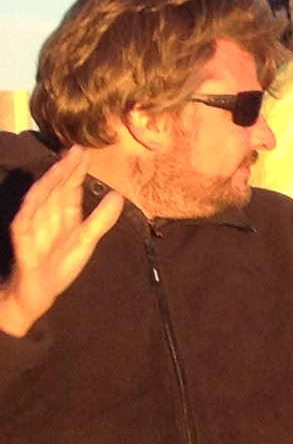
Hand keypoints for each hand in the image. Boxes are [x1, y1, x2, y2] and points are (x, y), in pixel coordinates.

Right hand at [0, 150, 124, 338]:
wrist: (37, 293)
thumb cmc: (58, 267)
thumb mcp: (86, 241)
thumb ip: (101, 220)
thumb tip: (118, 195)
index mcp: (62, 216)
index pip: (70, 189)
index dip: (78, 171)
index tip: (87, 153)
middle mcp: (47, 217)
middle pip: (57, 189)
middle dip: (66, 169)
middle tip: (77, 149)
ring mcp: (33, 227)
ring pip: (41, 199)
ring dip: (50, 182)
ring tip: (61, 165)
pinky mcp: (24, 241)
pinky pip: (25, 221)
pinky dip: (32, 207)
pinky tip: (39, 193)